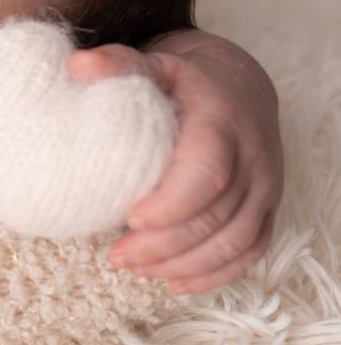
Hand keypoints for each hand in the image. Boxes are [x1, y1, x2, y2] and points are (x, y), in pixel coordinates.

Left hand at [67, 36, 282, 294]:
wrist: (239, 84)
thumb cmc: (186, 78)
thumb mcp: (154, 61)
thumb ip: (118, 62)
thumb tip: (77, 64)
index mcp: (223, 122)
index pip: (208, 171)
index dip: (173, 202)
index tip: (130, 218)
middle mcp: (254, 158)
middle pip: (218, 217)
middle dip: (166, 245)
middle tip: (117, 256)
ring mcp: (266, 187)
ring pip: (236, 242)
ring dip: (186, 265)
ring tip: (137, 269)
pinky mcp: (267, 207)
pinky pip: (251, 251)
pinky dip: (216, 274)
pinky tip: (175, 282)